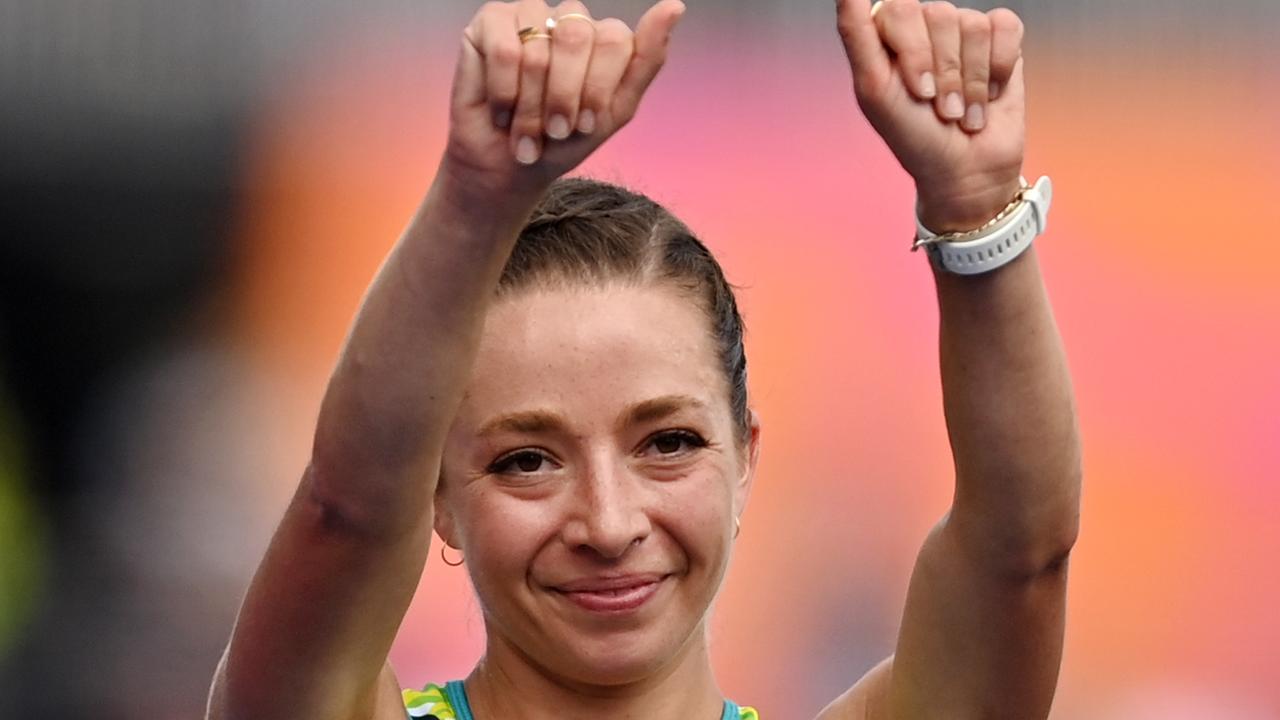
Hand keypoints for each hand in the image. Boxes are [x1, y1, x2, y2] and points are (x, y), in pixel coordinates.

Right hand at [442, 0, 685, 202]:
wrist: (509, 169)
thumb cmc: (561, 142)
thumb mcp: (615, 111)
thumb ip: (647, 59)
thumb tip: (674, 6)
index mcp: (603, 36)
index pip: (615, 40)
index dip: (597, 89)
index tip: (586, 125)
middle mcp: (568, 18)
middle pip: (578, 36)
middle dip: (565, 96)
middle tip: (555, 130)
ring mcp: (529, 15)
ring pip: (539, 48)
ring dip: (531, 105)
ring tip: (523, 129)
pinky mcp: (490, 23)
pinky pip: (505, 49)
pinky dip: (505, 92)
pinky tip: (501, 111)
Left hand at [836, 0, 1025, 230]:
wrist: (964, 171)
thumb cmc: (913, 135)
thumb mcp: (873, 89)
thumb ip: (855, 33)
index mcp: (890, 33)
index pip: (899, 8)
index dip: (914, 52)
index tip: (918, 92)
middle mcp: (926, 26)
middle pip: (940, 14)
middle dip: (945, 73)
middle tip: (941, 109)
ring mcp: (964, 31)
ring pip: (973, 27)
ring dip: (971, 82)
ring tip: (964, 112)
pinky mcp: (1002, 41)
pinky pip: (1005, 27)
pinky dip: (999, 69)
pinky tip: (990, 95)